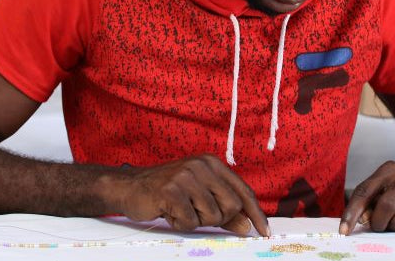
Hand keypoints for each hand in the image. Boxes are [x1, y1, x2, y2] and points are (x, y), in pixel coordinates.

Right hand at [116, 154, 269, 236]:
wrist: (130, 187)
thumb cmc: (167, 193)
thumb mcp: (199, 198)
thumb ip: (225, 210)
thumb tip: (247, 226)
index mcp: (212, 163)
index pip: (243, 190)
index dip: (256, 213)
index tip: (265, 231)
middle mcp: (202, 165)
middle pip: (232, 206)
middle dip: (217, 219)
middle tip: (196, 213)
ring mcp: (186, 176)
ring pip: (212, 216)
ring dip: (195, 222)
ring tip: (179, 210)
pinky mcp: (171, 191)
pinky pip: (190, 222)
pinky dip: (180, 224)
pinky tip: (169, 213)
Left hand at [340, 161, 394, 233]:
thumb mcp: (385, 188)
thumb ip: (370, 202)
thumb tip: (362, 220)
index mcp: (387, 170)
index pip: (364, 191)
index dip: (351, 213)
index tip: (343, 231)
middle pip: (385, 206)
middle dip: (378, 222)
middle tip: (378, 226)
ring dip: (394, 227)